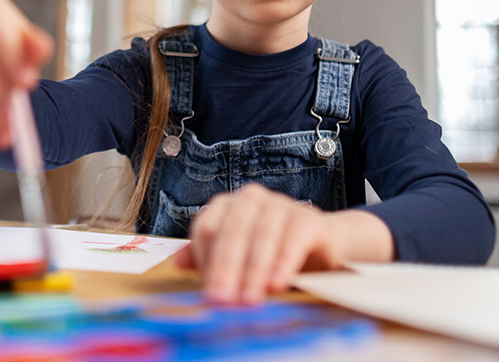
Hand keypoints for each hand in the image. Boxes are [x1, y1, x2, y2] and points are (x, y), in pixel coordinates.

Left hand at [173, 183, 393, 304]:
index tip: (208, 293)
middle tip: (224, 300)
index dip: (205, 261)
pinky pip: (293, 237)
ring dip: (254, 271)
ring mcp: (280, 204)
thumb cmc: (270, 253)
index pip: (206, 228)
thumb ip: (206, 257)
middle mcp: (251, 198)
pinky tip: (277, 284)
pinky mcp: (308, 217)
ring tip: (249, 299)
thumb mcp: (236, 257)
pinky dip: (284, 262)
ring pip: (261, 235)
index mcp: (227, 206)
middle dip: (226, 269)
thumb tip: (177, 264)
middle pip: (231, 231)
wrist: (321, 247)